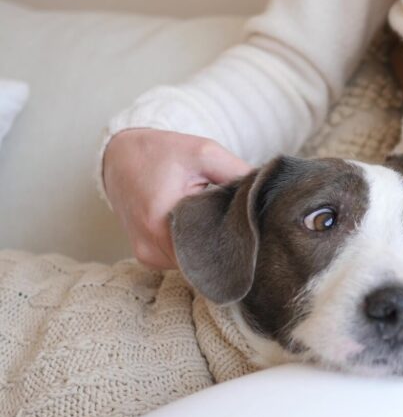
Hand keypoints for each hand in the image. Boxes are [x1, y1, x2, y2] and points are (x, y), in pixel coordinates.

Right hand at [102, 129, 251, 268]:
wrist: (120, 157)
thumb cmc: (164, 152)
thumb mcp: (205, 152)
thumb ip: (238, 173)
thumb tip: (269, 194)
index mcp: (160, 220)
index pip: (213, 250)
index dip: (239, 243)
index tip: (256, 232)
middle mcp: (150, 246)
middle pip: (204, 261)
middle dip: (227, 246)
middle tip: (244, 227)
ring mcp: (147, 256)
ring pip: (194, 264)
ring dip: (209, 247)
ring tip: (217, 222)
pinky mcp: (147, 257)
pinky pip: (181, 261)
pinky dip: (194, 248)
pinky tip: (201, 228)